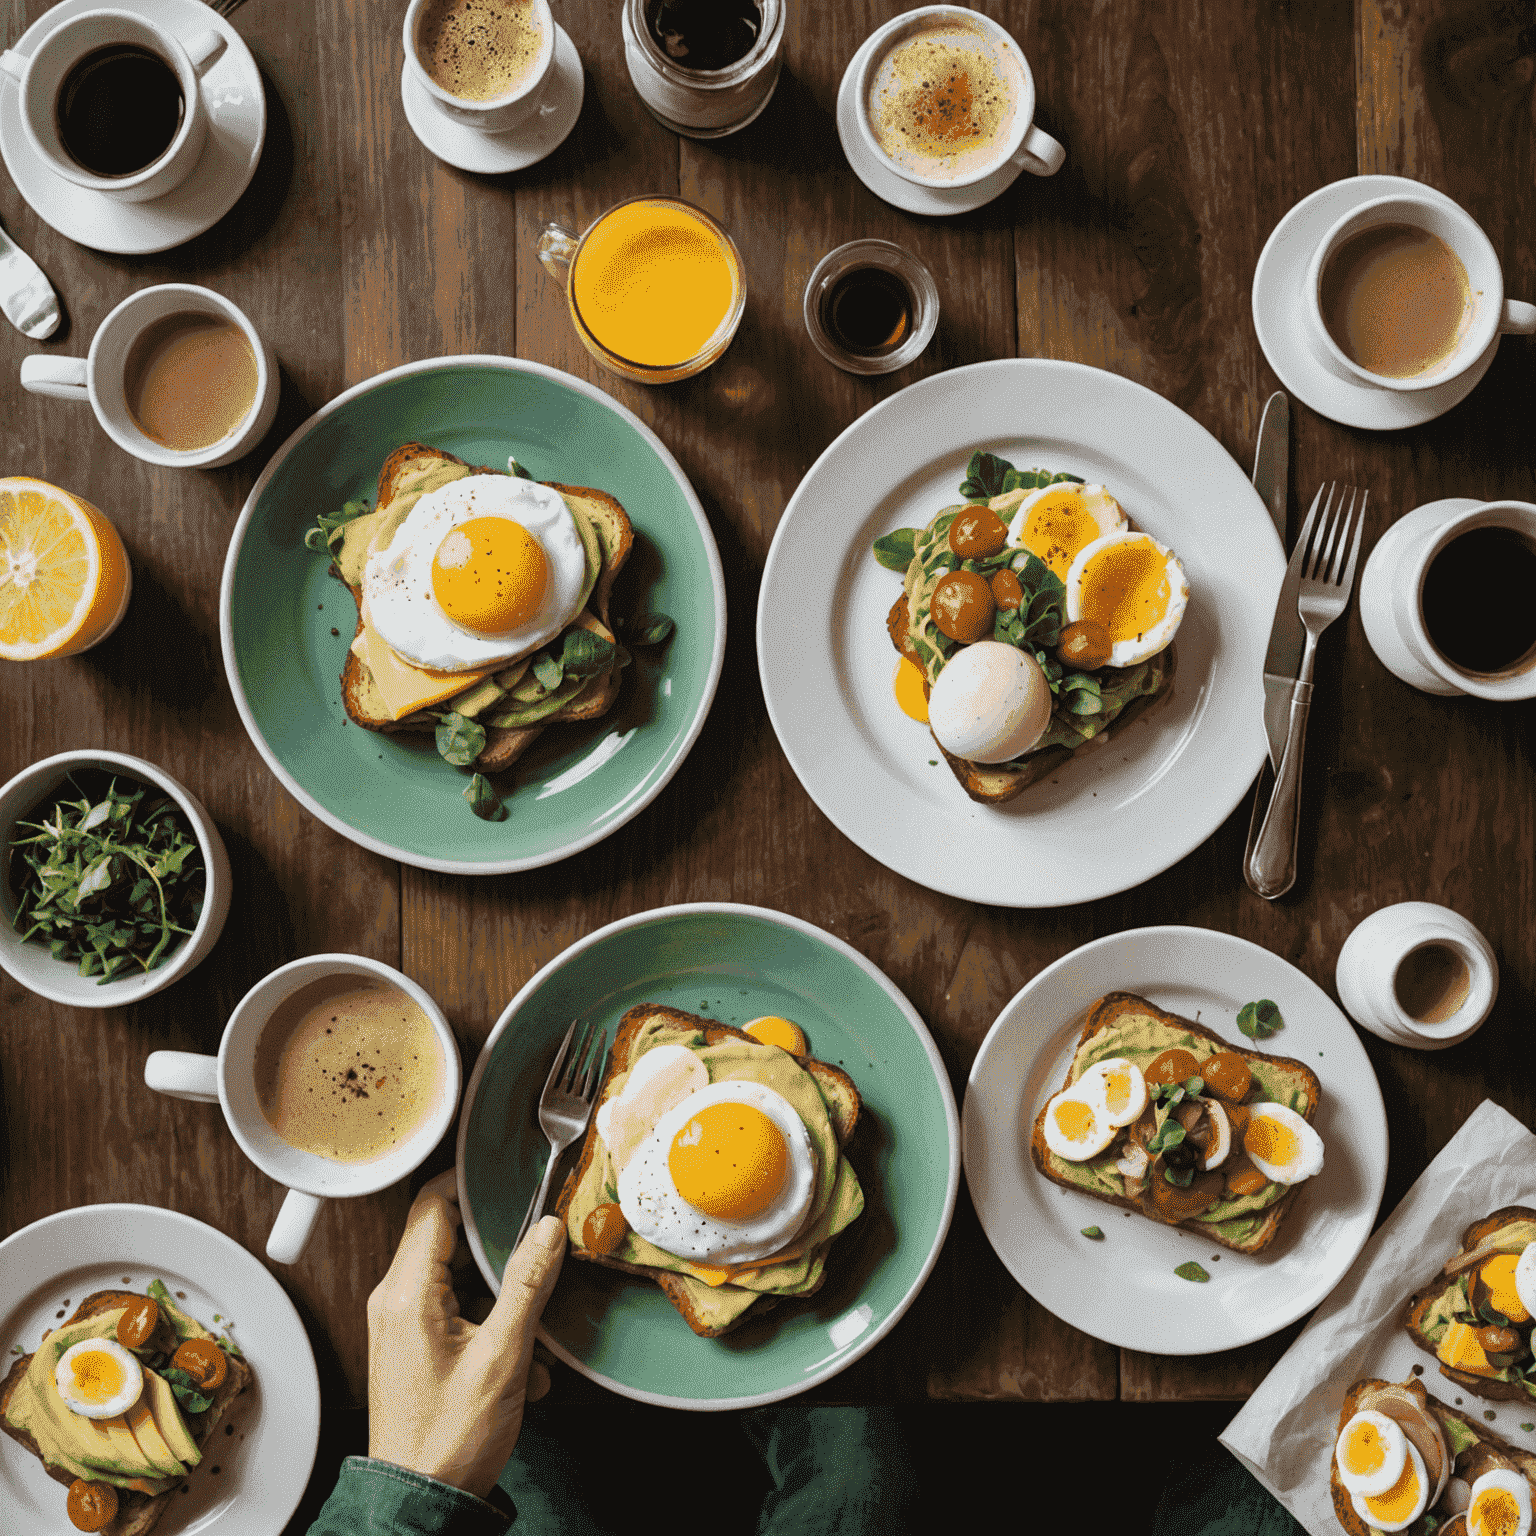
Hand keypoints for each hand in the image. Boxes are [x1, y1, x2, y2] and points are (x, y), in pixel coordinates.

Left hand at [366, 1168, 565, 1499]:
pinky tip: (523, 1360)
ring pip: (459, 1274)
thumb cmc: (448, 1440)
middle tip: (539, 1242)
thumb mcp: (502, 1356)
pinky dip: (493, 1321)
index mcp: (406, 1293)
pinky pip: (457, 1308)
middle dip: (499, 1244)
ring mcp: (403, 1322)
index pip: (432, 1205)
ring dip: (503, 1293)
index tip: (508, 1174)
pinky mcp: (415, 1344)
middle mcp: (395, 1299)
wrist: (421, 1502)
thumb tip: (547, 1229)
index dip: (470, 1183)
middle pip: (448, 1236)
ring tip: (533, 1326)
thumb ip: (526, 1285)